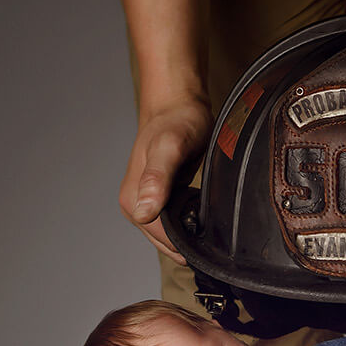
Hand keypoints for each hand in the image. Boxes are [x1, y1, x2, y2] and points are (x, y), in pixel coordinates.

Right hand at [120, 95, 212, 261]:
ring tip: (208, 217)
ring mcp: (148, 204)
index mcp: (133, 200)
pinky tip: (202, 212)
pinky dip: (190, 222)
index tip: (207, 232)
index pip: (161, 239)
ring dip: (190, 232)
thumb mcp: (170, 147)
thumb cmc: (176, 121)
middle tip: (212, 224)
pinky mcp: (161, 199)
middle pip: (166, 241)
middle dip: (188, 239)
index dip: (186, 240)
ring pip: (172, 234)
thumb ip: (157, 179)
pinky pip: (177, 222)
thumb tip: (144, 212)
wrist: (178, 105)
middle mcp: (136, 205)